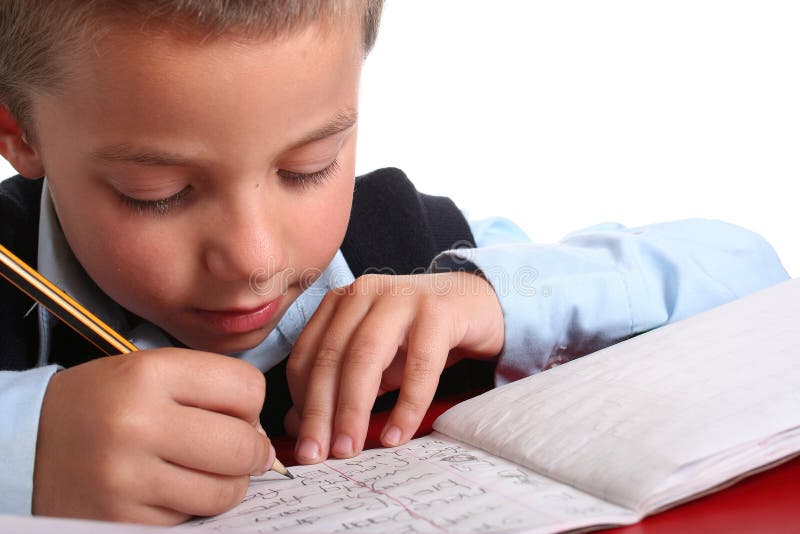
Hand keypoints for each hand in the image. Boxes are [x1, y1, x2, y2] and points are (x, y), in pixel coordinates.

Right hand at [32, 348, 274, 524]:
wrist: (30, 441)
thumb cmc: (103, 403)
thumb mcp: (150, 371)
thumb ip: (210, 389)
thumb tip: (264, 434)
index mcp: (151, 374)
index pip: (247, 388)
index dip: (252, 404)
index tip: (240, 413)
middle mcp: (138, 423)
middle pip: (243, 445)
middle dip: (253, 452)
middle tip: (241, 451)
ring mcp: (127, 477)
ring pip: (224, 491)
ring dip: (228, 484)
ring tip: (206, 471)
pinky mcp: (121, 519)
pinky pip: (190, 519)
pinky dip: (192, 508)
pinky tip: (171, 489)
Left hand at [285, 271, 503, 462]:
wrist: (476, 304)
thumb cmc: (419, 336)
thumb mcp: (374, 363)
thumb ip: (339, 387)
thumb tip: (298, 426)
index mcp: (341, 302)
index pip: (307, 354)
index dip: (300, 402)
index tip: (304, 441)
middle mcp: (365, 292)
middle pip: (332, 358)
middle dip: (320, 412)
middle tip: (317, 455)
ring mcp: (402, 297)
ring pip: (365, 357)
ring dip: (353, 410)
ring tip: (349, 449)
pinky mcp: (439, 311)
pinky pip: (420, 365)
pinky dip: (406, 406)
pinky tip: (397, 434)